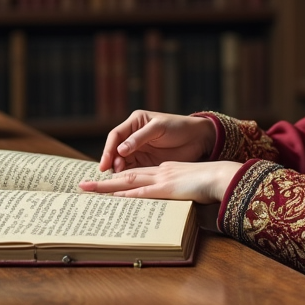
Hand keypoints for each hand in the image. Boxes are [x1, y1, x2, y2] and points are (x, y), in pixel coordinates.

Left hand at [78, 161, 241, 204]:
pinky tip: (113, 198)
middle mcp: (160, 172)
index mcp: (165, 171)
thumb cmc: (212, 183)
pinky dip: (126, 194)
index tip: (104, 184)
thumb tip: (175, 201)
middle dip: (103, 182)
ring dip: (106, 186)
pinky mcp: (167, 188)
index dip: (119, 179)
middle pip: (126, 176)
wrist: (222, 175)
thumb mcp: (191, 186)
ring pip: (128, 182)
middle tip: (83, 185)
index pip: (137, 175)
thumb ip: (180, 192)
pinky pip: (143, 192)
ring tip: (87, 189)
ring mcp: (162, 179)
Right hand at [97, 110, 216, 172]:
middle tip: (111, 172)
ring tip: (118, 177)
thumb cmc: (179, 127)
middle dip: (111, 161)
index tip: (106, 162)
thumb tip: (120, 150)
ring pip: (121, 161)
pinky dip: (127, 175)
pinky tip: (124, 181)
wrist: (198, 138)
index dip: (108, 149)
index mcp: (135, 122)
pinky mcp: (145, 162)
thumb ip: (139, 138)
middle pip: (115, 150)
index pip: (116, 135)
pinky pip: (132, 169)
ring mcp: (139, 150)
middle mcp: (133, 136)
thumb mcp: (159, 128)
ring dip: (118, 169)